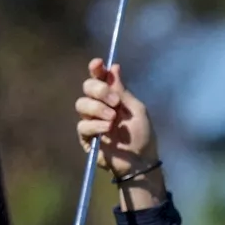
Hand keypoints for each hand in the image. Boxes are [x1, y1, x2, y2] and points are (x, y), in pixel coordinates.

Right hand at [75, 59, 158, 178]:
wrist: (141, 161)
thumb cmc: (142, 135)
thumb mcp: (136, 110)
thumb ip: (123, 90)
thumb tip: (114, 67)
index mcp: (112, 97)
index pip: (99, 78)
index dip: (96, 70)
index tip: (98, 64)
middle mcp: (99, 106)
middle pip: (87, 88)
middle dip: (99, 90)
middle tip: (115, 101)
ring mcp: (91, 121)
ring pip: (81, 104)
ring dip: (98, 109)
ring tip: (113, 119)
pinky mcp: (86, 136)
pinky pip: (83, 125)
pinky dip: (96, 125)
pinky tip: (108, 129)